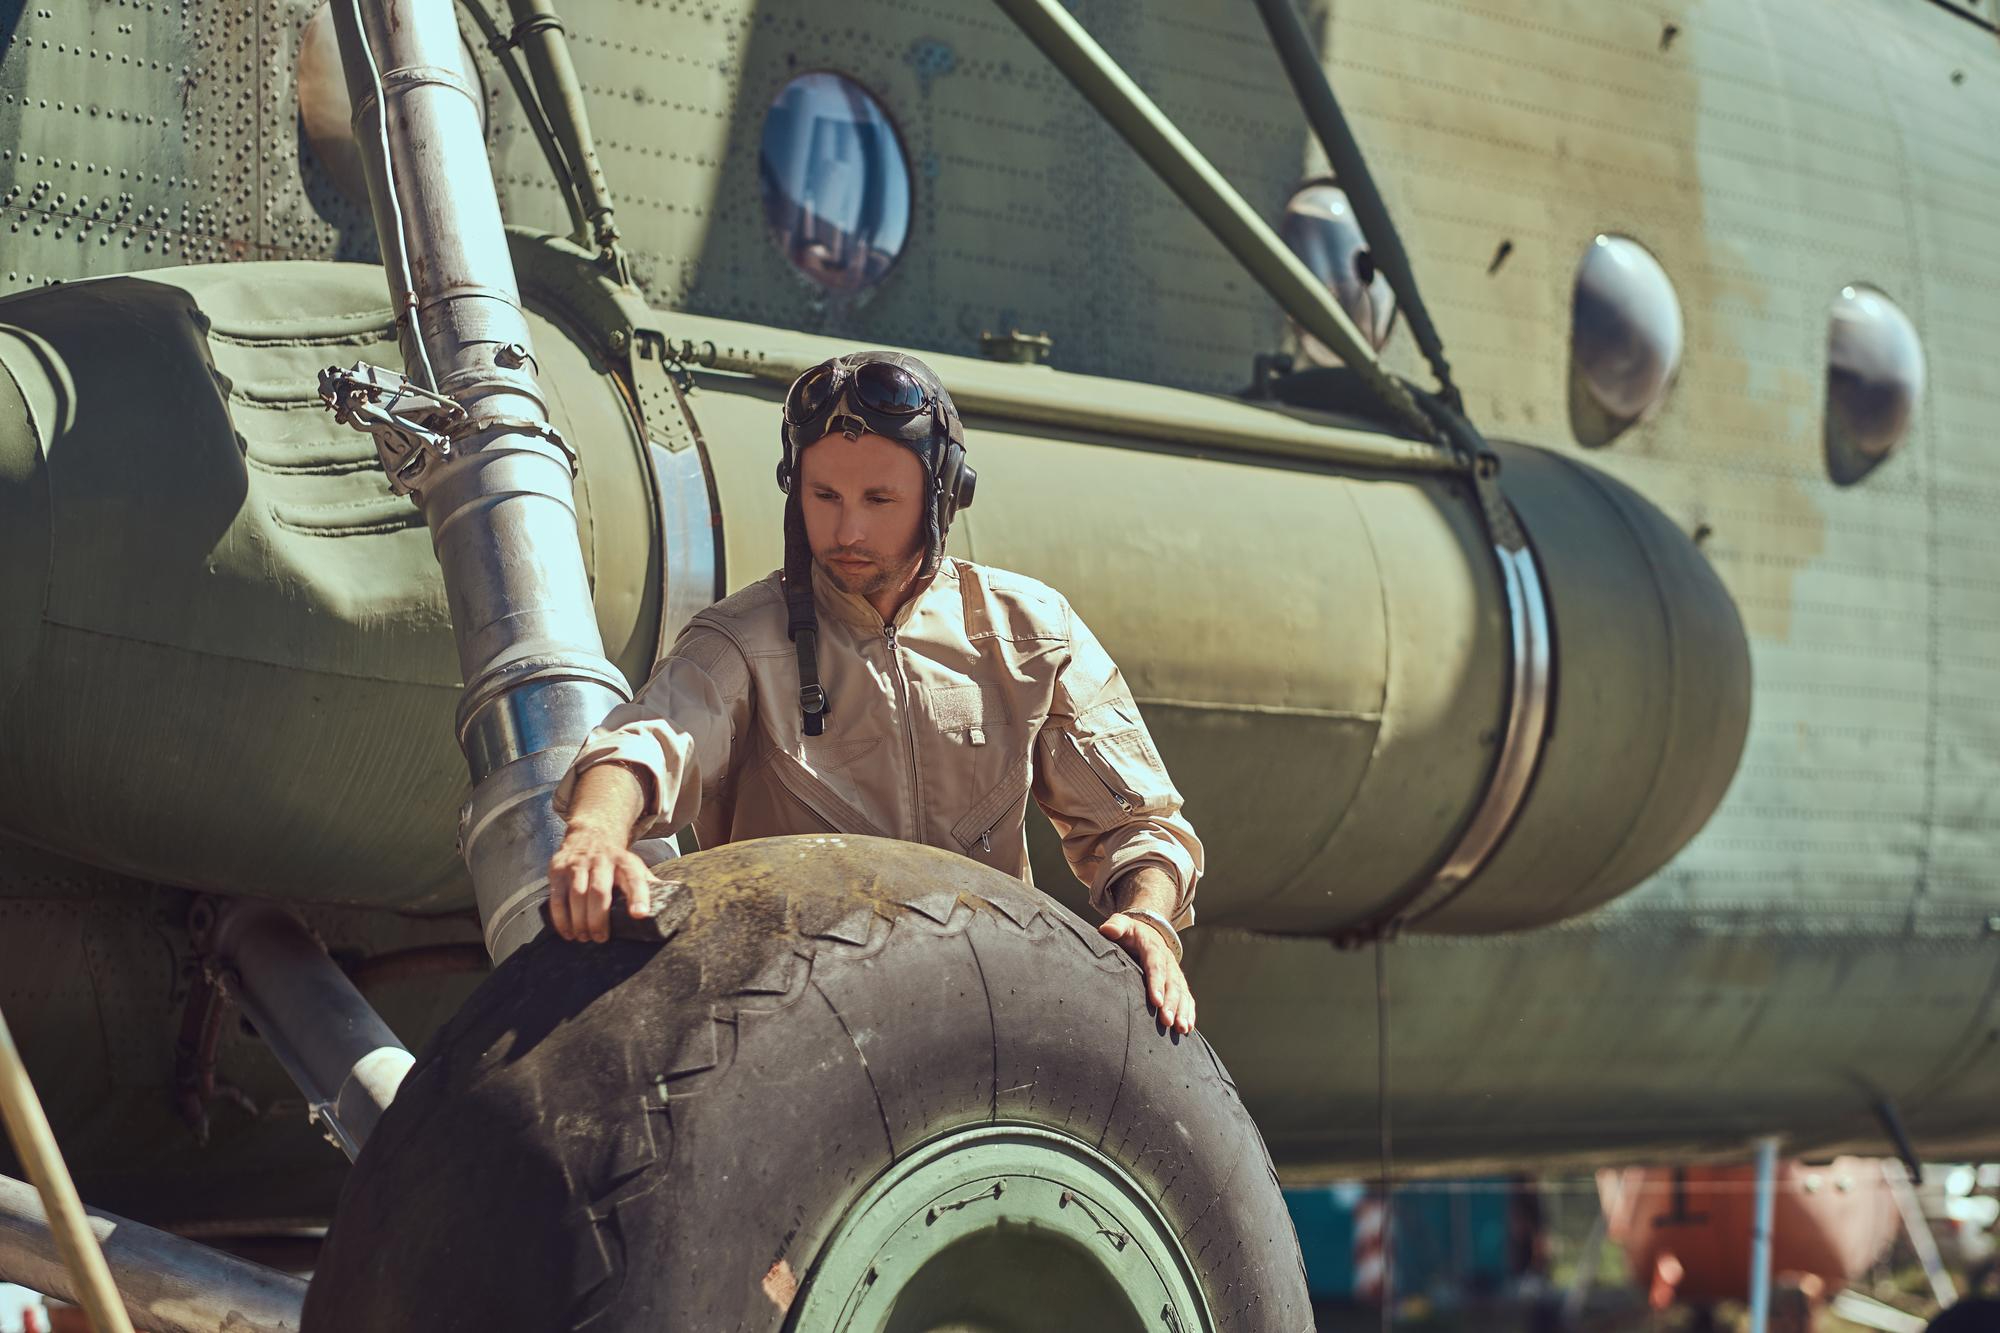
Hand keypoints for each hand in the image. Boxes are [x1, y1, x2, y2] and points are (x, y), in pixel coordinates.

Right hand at [547, 818, 657, 942]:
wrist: (590, 835)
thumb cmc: (616, 861)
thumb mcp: (635, 867)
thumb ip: (650, 883)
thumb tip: (677, 891)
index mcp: (626, 862)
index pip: (634, 879)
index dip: (638, 897)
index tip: (641, 915)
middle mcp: (602, 861)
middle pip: (599, 891)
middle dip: (599, 919)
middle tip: (600, 939)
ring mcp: (578, 864)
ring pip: (576, 895)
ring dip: (579, 921)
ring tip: (584, 937)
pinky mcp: (558, 869)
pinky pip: (557, 897)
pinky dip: (561, 918)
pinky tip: (568, 932)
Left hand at [1099, 914, 1195, 1034]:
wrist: (1149, 931)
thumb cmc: (1131, 932)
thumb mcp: (1123, 924)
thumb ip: (1116, 926)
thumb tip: (1107, 929)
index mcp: (1153, 948)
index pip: (1155, 966)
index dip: (1156, 983)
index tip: (1156, 1001)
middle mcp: (1168, 961)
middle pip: (1171, 983)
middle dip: (1171, 1003)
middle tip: (1168, 1022)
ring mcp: (1175, 972)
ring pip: (1182, 992)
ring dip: (1183, 1011)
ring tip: (1181, 1029)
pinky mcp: (1178, 982)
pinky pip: (1187, 997)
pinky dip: (1189, 1012)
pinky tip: (1188, 1028)